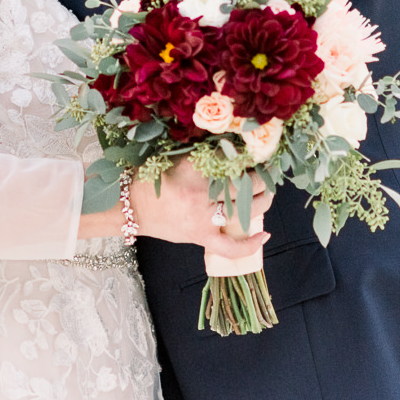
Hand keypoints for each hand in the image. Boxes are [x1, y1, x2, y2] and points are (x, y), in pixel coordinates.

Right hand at [128, 159, 271, 259]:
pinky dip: (250, 244)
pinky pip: (231, 247)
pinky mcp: (201, 236)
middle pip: (245, 183)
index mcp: (194, 167)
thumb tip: (237, 152)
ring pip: (246, 210)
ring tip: (268, 192)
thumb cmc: (152, 180)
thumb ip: (205, 155)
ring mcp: (203, 217)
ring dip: (263, 200)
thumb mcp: (177, 158)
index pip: (233, 159)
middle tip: (268, 171)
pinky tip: (265, 234)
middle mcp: (201, 192)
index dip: (250, 156)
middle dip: (262, 176)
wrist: (131, 207)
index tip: (258, 153)